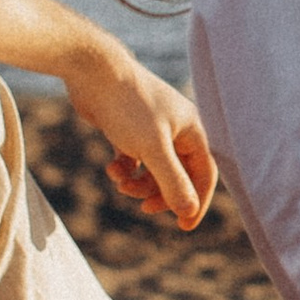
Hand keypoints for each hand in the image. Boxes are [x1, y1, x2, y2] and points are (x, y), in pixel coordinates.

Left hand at [62, 39, 217, 231]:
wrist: (93, 72)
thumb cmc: (128, 105)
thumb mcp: (153, 148)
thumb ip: (172, 181)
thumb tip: (189, 211)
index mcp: (192, 129)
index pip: (205, 173)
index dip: (197, 201)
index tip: (183, 227)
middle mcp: (176, 128)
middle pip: (178, 174)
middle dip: (161, 193)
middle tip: (143, 208)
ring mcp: (152, 127)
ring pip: (154, 169)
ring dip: (139, 183)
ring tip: (120, 183)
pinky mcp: (130, 127)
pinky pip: (135, 159)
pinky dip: (125, 169)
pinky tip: (112, 168)